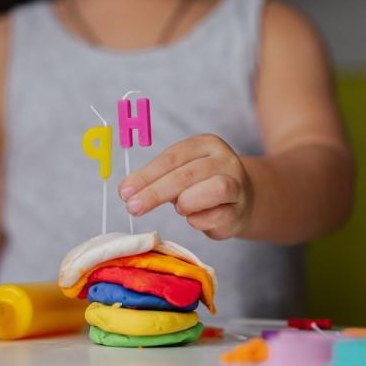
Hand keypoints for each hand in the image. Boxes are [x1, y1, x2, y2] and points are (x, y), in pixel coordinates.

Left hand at [118, 134, 253, 239]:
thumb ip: (156, 178)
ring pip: (213, 190)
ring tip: (179, 208)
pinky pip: (217, 217)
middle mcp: (225, 160)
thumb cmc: (201, 185)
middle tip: (132, 207)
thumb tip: (126, 191)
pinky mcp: (239, 211)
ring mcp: (237, 185)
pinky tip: (194, 219)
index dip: (146, 175)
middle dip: (155, 192)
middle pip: (187, 174)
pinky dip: (199, 220)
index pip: (172, 157)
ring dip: (186, 203)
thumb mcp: (179, 172)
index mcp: (206, 144)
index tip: (124, 191)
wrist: (241, 201)